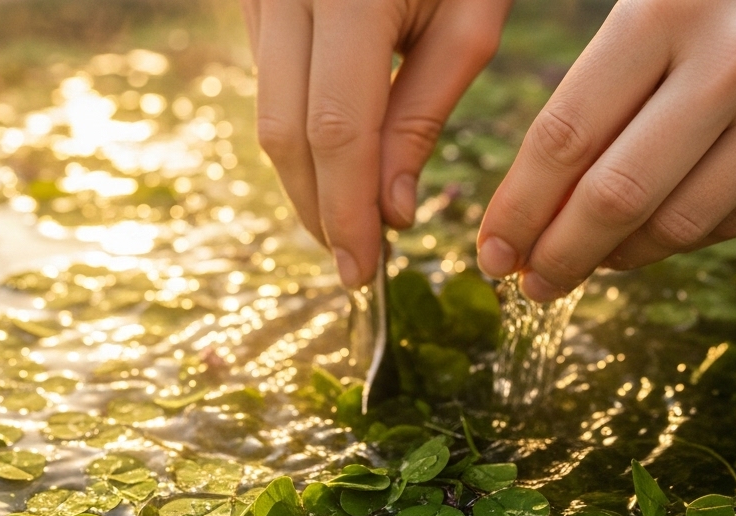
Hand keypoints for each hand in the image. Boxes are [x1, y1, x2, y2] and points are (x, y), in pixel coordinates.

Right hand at [241, 0, 511, 287]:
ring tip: (351, 226)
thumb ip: (422, 115)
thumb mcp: (468, 20)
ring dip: (307, 179)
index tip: (363, 271)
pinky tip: (336, 166)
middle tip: (355, 265)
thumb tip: (386, 213)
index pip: (336, 129)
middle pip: (285, 130)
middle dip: (319, 208)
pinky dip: (300, 135)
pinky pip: (269, 81)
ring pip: (267, 111)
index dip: (346, 210)